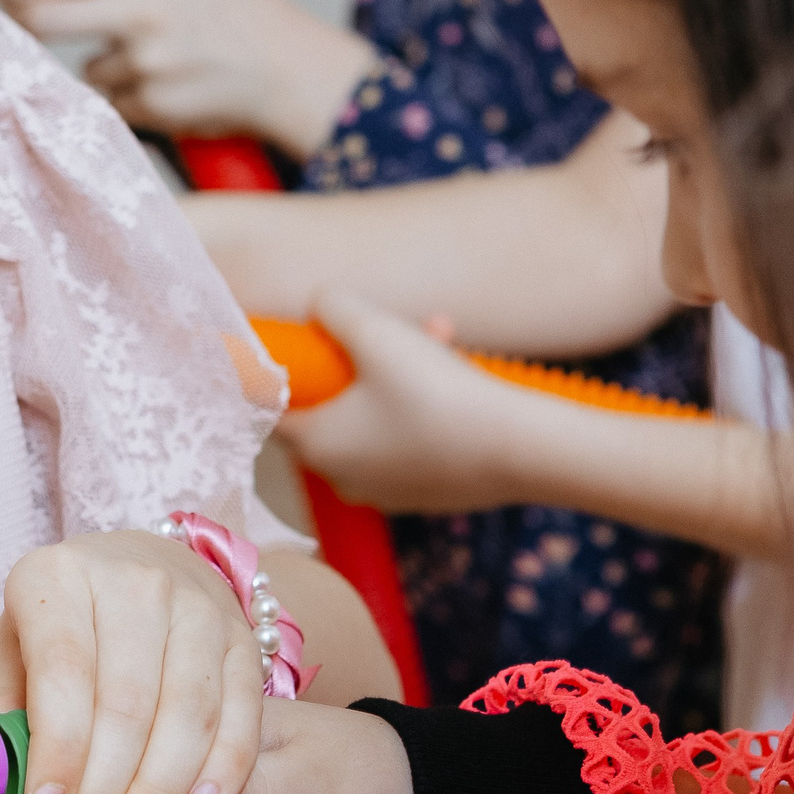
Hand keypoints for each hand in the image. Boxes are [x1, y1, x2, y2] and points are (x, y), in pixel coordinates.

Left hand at [0, 0, 369, 155]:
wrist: (292, 72)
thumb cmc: (237, 7)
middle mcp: (147, 3)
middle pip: (44, 8)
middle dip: (27, 11)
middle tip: (32, 7)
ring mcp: (145, 58)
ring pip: (78, 59)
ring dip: (100, 56)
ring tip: (147, 51)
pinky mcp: (148, 104)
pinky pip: (108, 96)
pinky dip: (129, 90)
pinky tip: (171, 81)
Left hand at [0, 529, 265, 793]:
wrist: (142, 567)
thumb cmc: (63, 625)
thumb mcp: (15, 647)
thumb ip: (7, 709)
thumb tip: (5, 785)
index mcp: (59, 577)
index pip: (63, 672)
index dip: (58, 750)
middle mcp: (134, 582)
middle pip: (127, 703)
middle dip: (104, 790)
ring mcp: (198, 606)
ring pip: (186, 715)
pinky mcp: (243, 637)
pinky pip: (241, 714)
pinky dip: (223, 772)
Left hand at [274, 290, 538, 513]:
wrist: (522, 449)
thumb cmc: (437, 393)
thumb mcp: (375, 332)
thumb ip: (333, 309)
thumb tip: (319, 303)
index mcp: (315, 445)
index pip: (270, 407)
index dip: (278, 368)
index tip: (292, 342)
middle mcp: (342, 475)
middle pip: (330, 403)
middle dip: (357, 356)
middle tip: (387, 324)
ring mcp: (386, 488)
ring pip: (375, 413)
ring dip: (398, 371)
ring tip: (438, 333)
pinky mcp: (426, 491)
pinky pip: (408, 435)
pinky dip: (421, 401)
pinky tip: (457, 366)